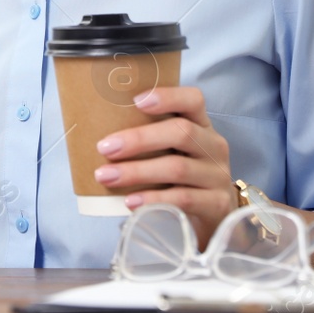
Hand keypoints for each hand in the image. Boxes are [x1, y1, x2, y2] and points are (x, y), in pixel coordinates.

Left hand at [95, 85, 234, 246]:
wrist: (211, 215)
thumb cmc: (181, 177)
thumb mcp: (171, 152)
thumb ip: (147, 139)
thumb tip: (96, 133)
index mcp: (202, 125)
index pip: (193, 100)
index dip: (168, 97)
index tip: (136, 101)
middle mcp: (213, 146)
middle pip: (181, 132)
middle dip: (139, 139)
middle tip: (105, 147)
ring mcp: (217, 175)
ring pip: (177, 168)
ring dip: (137, 171)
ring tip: (106, 176)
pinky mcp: (217, 204)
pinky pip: (183, 198)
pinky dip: (153, 198)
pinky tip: (130, 201)